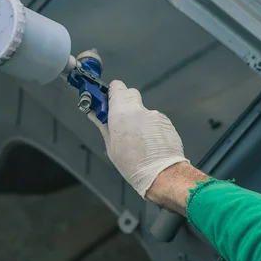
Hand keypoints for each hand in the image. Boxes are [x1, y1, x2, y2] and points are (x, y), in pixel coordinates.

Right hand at [88, 80, 189, 197]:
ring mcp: (154, 115)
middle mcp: (139, 109)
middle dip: (124, 103)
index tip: (107, 102)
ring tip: (137, 139)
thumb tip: (94, 114)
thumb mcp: (111, 145)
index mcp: (122, 112)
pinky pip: (154, 120)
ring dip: (138, 118)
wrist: (162, 173)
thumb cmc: (133, 164)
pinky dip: (150, 128)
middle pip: (130, 94)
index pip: (116, 87)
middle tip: (120, 119)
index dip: (112, 92)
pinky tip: (149, 143)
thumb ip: (103, 125)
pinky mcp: (166, 122)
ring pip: (143, 110)